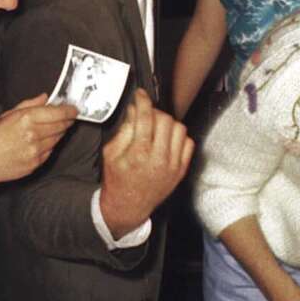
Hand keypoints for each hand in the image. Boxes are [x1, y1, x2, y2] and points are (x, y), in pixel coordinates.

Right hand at [0, 94, 76, 186]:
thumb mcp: (6, 115)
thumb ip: (29, 104)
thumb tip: (45, 97)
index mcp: (26, 119)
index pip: (58, 113)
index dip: (70, 111)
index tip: (74, 109)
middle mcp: (33, 135)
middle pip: (62, 126)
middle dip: (67, 121)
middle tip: (68, 117)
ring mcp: (36, 151)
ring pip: (57, 139)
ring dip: (58, 133)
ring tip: (48, 130)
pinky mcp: (36, 163)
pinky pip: (50, 152)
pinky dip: (48, 146)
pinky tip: (38, 143)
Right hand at [99, 90, 193, 234]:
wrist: (129, 205)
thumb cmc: (118, 180)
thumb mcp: (111, 153)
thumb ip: (124, 130)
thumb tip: (134, 111)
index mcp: (139, 153)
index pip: (146, 117)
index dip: (143, 101)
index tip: (140, 96)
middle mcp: (159, 158)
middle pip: (165, 120)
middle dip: (155, 113)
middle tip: (147, 116)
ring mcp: (173, 165)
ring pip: (179, 129)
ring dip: (168, 124)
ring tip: (157, 128)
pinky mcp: (181, 170)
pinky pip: (188, 143)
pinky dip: (179, 137)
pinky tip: (167, 140)